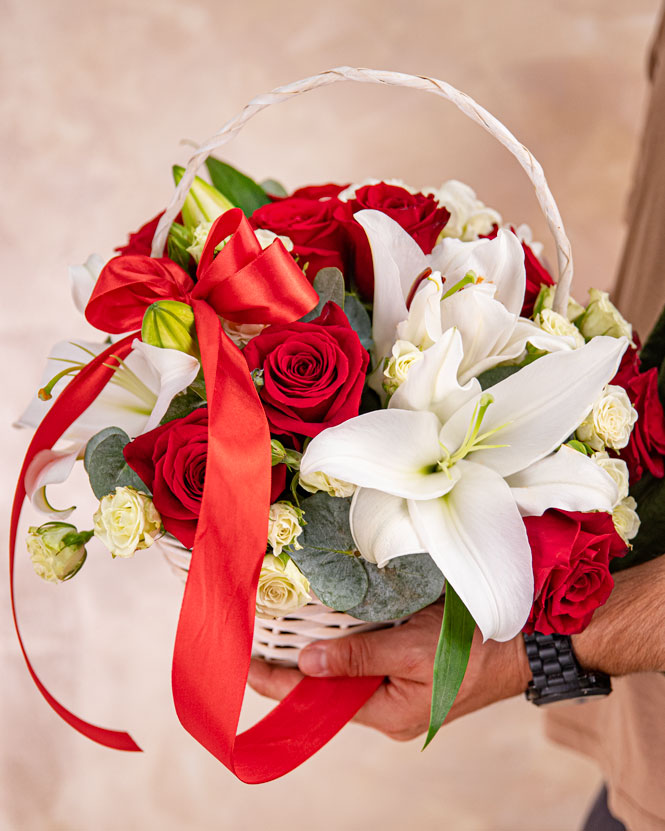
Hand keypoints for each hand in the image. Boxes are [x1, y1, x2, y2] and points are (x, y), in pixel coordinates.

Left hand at [248, 601, 531, 741]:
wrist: (525, 642)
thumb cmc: (475, 647)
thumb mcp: (413, 649)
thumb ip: (359, 657)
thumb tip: (306, 663)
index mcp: (388, 712)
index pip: (316, 698)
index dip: (276, 681)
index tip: (241, 664)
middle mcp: (389, 708)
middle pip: (326, 689)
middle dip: (290, 667)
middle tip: (253, 641)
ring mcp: (399, 692)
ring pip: (345, 674)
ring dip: (316, 653)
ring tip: (278, 632)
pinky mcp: (409, 672)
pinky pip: (365, 661)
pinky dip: (343, 645)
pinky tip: (326, 627)